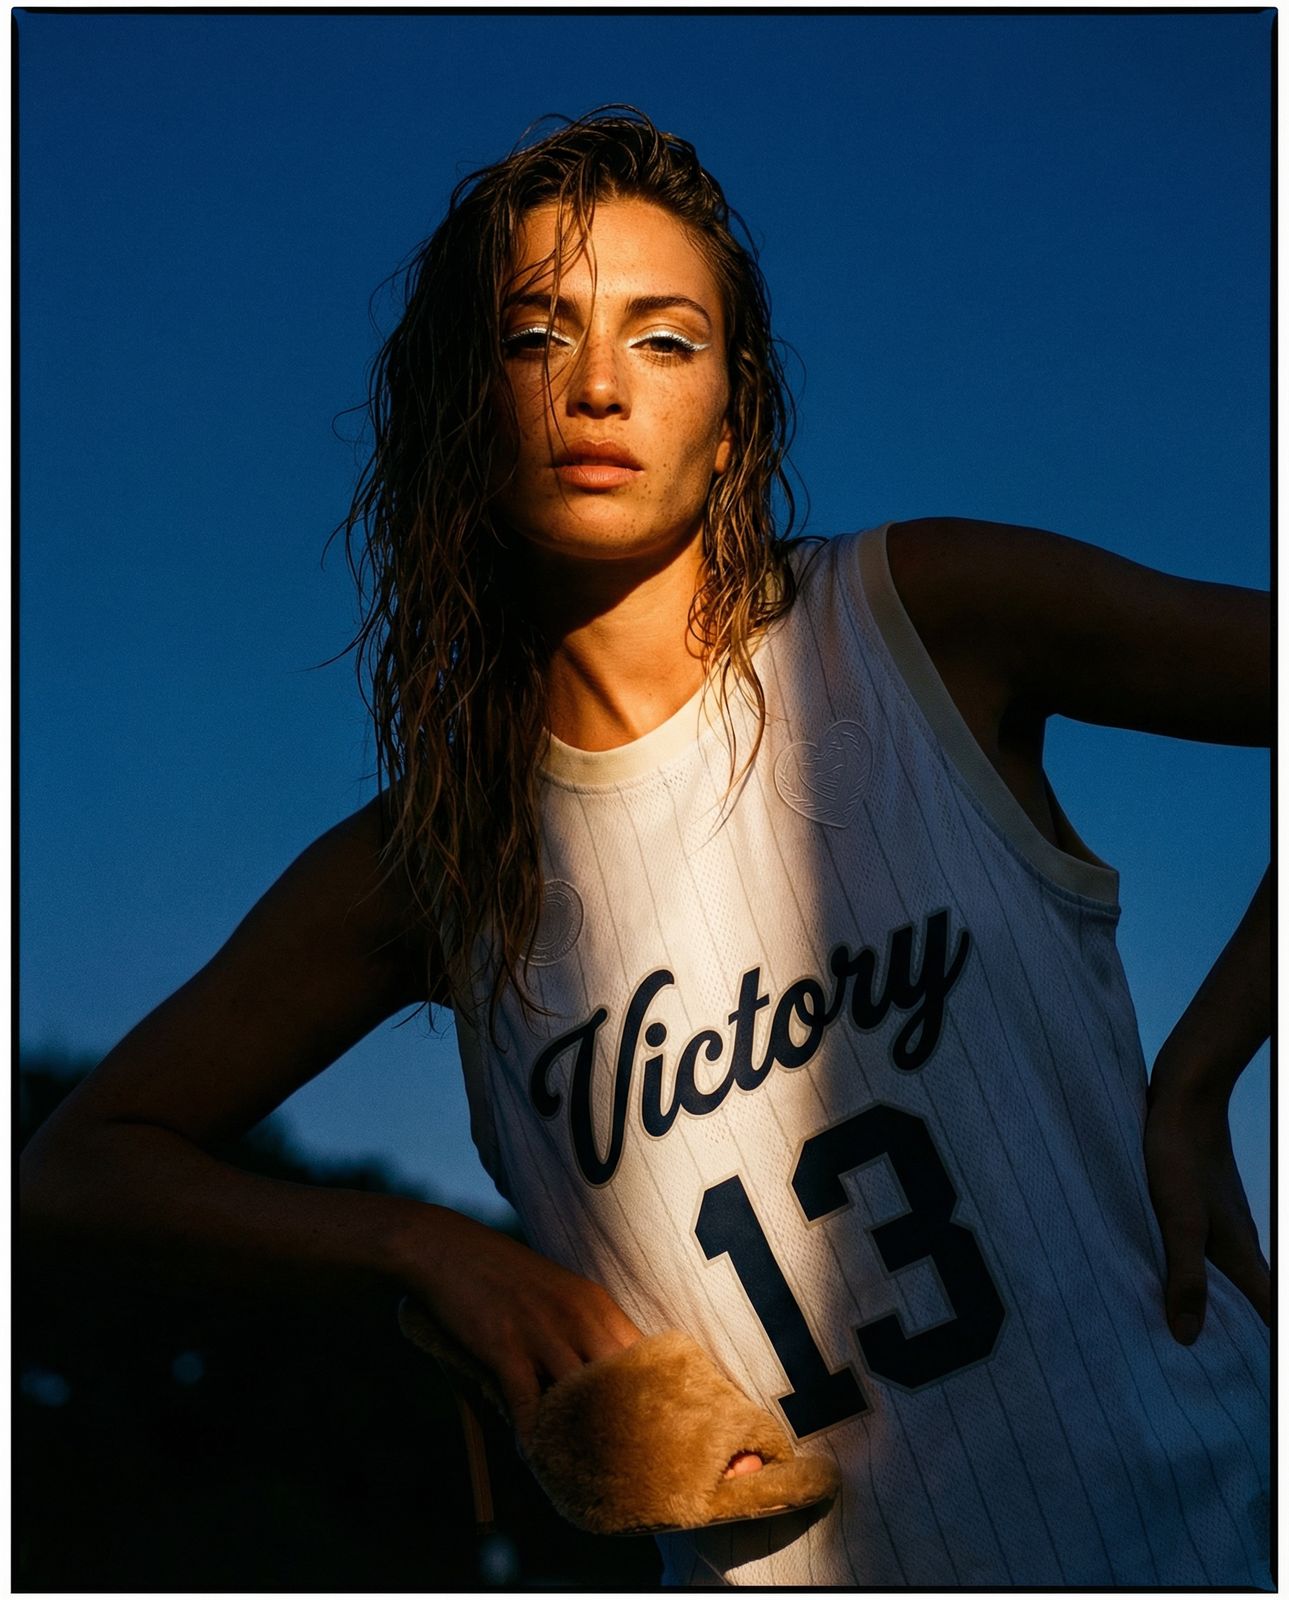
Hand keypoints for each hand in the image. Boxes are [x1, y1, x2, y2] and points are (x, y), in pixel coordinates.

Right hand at [399, 1206, 641, 1440]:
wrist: (451, 1249)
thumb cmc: (507, 1274)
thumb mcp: (561, 1291)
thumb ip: (588, 1325)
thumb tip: (608, 1368)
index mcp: (596, 1303)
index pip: (642, 1353)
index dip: (650, 1392)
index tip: (653, 1423)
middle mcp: (578, 1317)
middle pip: (619, 1380)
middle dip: (623, 1421)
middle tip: (623, 1456)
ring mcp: (542, 1333)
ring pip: (578, 1396)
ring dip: (580, 1434)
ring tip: (584, 1466)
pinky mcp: (505, 1348)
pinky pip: (527, 1403)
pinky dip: (532, 1434)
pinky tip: (534, 1454)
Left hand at [1143, 1080, 1268, 1344]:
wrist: (1185, 1095)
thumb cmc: (1181, 1156)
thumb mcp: (1178, 1220)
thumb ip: (1184, 1276)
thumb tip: (1188, 1338)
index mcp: (1241, 1253)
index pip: (1267, 1311)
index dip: (1264, 1344)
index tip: (1249, 1377)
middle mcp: (1237, 1239)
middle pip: (1246, 1296)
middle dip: (1235, 1330)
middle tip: (1209, 1366)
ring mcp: (1218, 1218)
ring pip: (1221, 1270)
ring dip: (1208, 1298)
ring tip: (1178, 1326)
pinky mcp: (1196, 1199)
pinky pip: (1197, 1244)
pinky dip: (1186, 1266)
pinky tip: (1158, 1268)